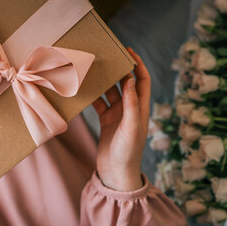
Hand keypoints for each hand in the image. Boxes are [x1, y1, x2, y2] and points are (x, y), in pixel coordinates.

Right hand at [92, 48, 150, 190]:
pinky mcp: (106, 122)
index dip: (137, 64)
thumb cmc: (128, 153)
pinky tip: (84, 89)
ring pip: (110, 92)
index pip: (142, 80)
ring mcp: (118, 115)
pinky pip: (99, 104)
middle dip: (118, 69)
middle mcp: (130, 109)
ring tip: (93, 69)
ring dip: (104, 82)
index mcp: (141, 108)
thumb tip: (131, 80)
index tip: (128, 50)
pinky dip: (93, 96)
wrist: (116, 174)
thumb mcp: (131, 127)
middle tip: (106, 56)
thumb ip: (132, 104)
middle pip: (125, 83)